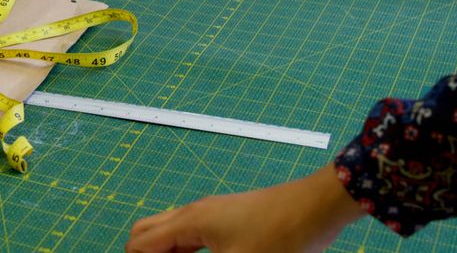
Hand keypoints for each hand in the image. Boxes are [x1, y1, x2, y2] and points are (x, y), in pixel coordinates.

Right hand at [125, 164, 365, 252]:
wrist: (316, 207)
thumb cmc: (280, 237)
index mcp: (189, 222)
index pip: (140, 244)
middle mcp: (193, 212)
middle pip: (147, 231)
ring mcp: (211, 212)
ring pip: (169, 232)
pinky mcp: (227, 217)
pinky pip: (189, 233)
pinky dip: (181, 250)